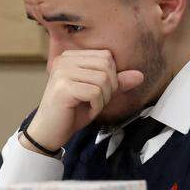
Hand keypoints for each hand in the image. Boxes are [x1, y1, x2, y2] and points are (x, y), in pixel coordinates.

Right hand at [24, 50, 144, 152]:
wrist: (49, 133)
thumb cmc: (72, 112)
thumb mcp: (98, 94)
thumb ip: (117, 82)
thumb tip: (140, 75)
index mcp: (71, 56)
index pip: (106, 56)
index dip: (111, 76)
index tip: (97, 91)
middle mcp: (64, 60)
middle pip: (107, 66)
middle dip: (109, 87)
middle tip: (95, 100)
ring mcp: (62, 72)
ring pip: (103, 79)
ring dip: (103, 99)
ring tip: (89, 106)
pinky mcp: (63, 87)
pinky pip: (95, 92)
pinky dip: (96, 106)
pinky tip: (85, 110)